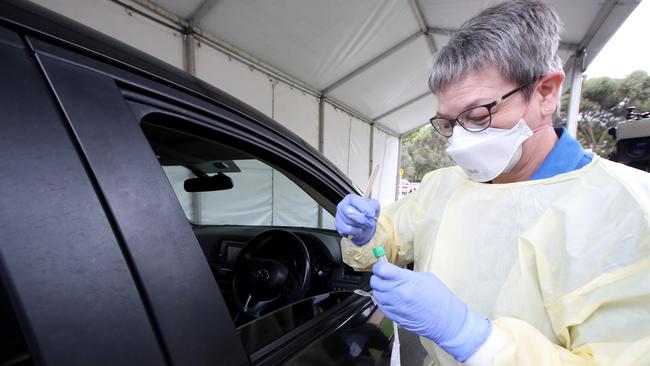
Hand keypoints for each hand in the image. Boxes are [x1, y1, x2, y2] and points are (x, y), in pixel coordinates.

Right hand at [335, 194, 379, 245]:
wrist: (365, 224)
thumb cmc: (367, 213)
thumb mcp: (374, 206)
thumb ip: (372, 206)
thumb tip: (370, 212)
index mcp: (351, 199)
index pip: (354, 200)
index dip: (363, 207)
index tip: (371, 214)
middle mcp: (343, 206)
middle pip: (349, 212)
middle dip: (362, 219)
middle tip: (370, 222)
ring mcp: (339, 216)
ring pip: (348, 223)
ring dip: (360, 226)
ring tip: (364, 225)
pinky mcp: (338, 226)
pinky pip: (346, 230)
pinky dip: (355, 232)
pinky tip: (358, 229)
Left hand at [371, 262, 491, 361]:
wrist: (447, 321)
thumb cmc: (441, 298)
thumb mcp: (426, 278)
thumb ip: (407, 275)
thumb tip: (394, 273)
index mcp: (406, 280)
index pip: (381, 269)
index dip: (379, 266)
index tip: (382, 266)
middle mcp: (397, 293)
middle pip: (375, 282)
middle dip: (378, 277)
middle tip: (385, 277)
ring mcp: (394, 307)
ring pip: (376, 294)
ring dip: (380, 290)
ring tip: (390, 289)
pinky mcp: (394, 317)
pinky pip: (381, 306)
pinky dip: (384, 302)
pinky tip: (393, 300)